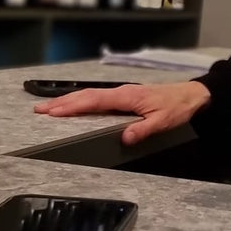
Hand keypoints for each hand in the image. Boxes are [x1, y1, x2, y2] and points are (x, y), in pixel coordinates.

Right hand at [33, 80, 211, 145]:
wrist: (191, 95)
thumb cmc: (176, 107)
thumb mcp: (163, 121)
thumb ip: (143, 130)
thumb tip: (124, 138)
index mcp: (127, 97)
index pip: (95, 101)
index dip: (73, 106)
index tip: (54, 111)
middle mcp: (121, 92)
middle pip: (86, 96)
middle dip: (62, 103)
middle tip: (40, 110)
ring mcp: (121, 93)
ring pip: (90, 95)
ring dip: (68, 101)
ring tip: (48, 108)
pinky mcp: (123, 96)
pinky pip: (97, 97)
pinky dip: (81, 100)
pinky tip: (73, 105)